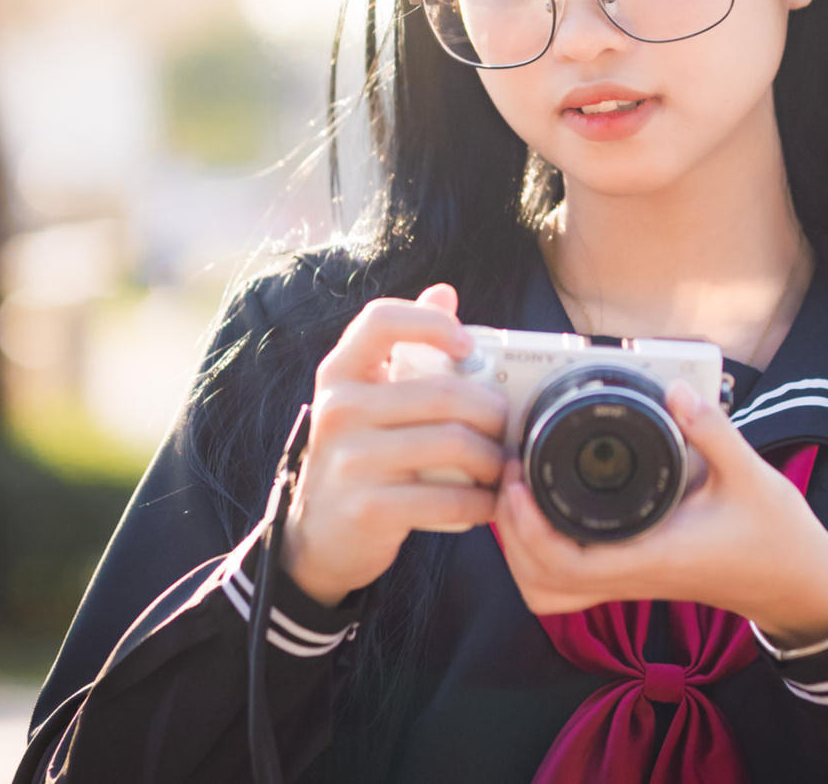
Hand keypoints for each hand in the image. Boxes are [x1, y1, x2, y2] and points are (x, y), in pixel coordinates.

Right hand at [280, 284, 508, 606]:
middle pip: (442, 393)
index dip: (431, 323)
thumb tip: (444, 292)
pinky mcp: (370, 507)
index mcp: (339, 373)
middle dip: (492, 410)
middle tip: (508, 422)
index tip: (467, 346)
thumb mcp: (367, 396)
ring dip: (492, 457)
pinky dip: (479, 500)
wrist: (319, 534)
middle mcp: (339, 410)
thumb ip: (404, 344)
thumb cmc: (359, 451)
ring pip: (452, 444)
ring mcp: (352, 460)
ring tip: (501, 463)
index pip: (381, 321)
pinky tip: (487, 500)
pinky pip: (446, 497)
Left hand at [494, 382, 827, 648]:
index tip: (519, 480)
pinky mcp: (637, 573)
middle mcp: (634, 574)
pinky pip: (574, 581)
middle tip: (510, 479)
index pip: (566, 563)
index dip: (528, 528)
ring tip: (521, 497)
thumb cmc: (777, 536)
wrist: (797, 583)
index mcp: (652, 555)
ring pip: (553, 590)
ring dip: (524, 551)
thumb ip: (713, 430)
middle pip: (543, 583)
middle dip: (513, 536)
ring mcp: (633, 579)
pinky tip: (550, 515)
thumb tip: (678, 389)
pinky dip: (547, 558)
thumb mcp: (752, 476)